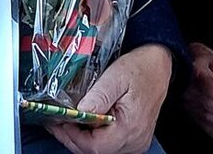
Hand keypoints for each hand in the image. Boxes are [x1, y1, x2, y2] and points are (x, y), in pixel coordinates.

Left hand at [44, 44, 171, 153]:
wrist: (158, 66)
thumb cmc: (140, 68)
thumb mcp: (117, 75)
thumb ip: (99, 95)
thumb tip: (81, 110)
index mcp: (131, 128)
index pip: (96, 147)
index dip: (73, 137)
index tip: (59, 121)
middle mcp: (135, 141)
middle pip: (96, 152)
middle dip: (71, 138)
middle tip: (54, 121)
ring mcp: (135, 142)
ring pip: (101, 150)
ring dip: (80, 138)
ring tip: (64, 120)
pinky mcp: (133, 138)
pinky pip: (108, 144)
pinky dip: (91, 137)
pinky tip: (81, 123)